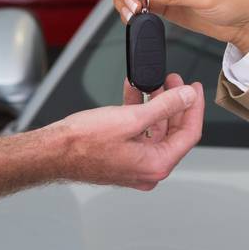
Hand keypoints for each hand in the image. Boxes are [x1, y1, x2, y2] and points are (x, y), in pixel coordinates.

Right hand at [51, 76, 203, 189]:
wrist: (53, 152)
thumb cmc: (84, 142)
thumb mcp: (131, 118)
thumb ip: (164, 106)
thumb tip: (186, 97)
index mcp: (156, 164)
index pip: (188, 134)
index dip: (194, 107)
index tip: (195, 88)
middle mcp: (148, 169)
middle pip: (173, 131)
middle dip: (175, 103)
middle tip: (175, 80)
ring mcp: (134, 164)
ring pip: (155, 129)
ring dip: (155, 104)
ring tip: (153, 82)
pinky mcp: (121, 157)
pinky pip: (138, 132)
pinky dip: (138, 111)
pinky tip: (134, 91)